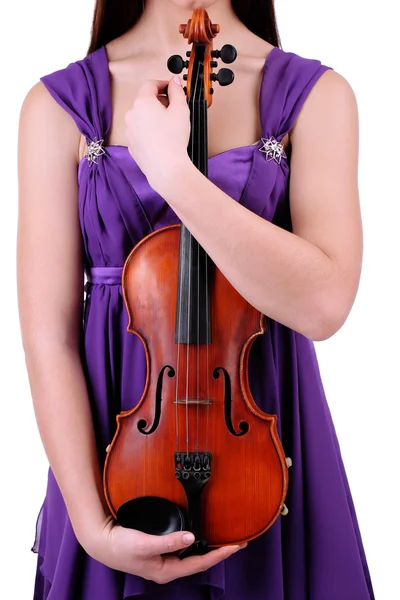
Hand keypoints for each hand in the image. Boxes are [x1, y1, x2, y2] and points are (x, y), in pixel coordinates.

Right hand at [83, 515, 245, 583]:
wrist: (102, 542)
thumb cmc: (120, 546)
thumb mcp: (145, 544)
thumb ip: (169, 541)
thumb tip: (192, 537)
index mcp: (166, 571)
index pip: (199, 564)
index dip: (219, 555)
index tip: (235, 546)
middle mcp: (168, 568)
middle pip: (200, 562)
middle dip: (219, 553)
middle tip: (238, 543)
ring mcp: (164, 561)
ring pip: (193, 556)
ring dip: (209, 548)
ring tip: (225, 540)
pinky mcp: (160, 551)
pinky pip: (184, 549)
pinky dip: (196, 543)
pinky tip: (201, 537)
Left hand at [124, 76, 192, 193]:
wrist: (166, 167)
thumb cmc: (173, 138)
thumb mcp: (181, 110)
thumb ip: (177, 91)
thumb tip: (174, 82)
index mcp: (142, 102)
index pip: (150, 85)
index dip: (163, 84)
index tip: (173, 89)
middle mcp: (131, 114)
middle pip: (145, 101)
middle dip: (159, 102)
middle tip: (174, 109)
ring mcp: (129, 131)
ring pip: (141, 117)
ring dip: (153, 117)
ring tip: (168, 127)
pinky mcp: (131, 145)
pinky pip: (140, 132)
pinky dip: (149, 131)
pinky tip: (161, 139)